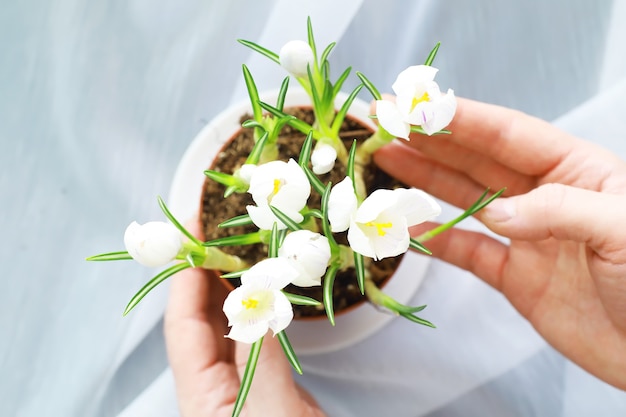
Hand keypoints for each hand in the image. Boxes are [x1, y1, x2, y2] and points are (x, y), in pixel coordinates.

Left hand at [164, 221, 324, 416]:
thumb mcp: (273, 413)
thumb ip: (263, 358)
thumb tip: (259, 298)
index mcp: (202, 394)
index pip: (184, 323)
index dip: (186, 275)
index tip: (194, 235)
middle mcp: (215, 384)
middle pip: (201, 315)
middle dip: (206, 268)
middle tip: (215, 227)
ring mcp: (241, 381)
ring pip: (229, 320)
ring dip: (233, 282)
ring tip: (241, 244)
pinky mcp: (268, 382)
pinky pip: (255, 332)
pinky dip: (259, 303)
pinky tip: (267, 285)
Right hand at [374, 98, 625, 388]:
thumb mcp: (624, 230)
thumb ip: (560, 211)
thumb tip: (497, 213)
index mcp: (577, 171)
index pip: (508, 135)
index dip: (460, 119)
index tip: (416, 107)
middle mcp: (545, 197)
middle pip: (477, 160)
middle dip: (430, 140)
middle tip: (386, 123)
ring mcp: (527, 237)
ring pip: (465, 199)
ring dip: (424, 178)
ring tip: (387, 158)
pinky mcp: (516, 277)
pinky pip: (468, 252)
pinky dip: (435, 240)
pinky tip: (408, 226)